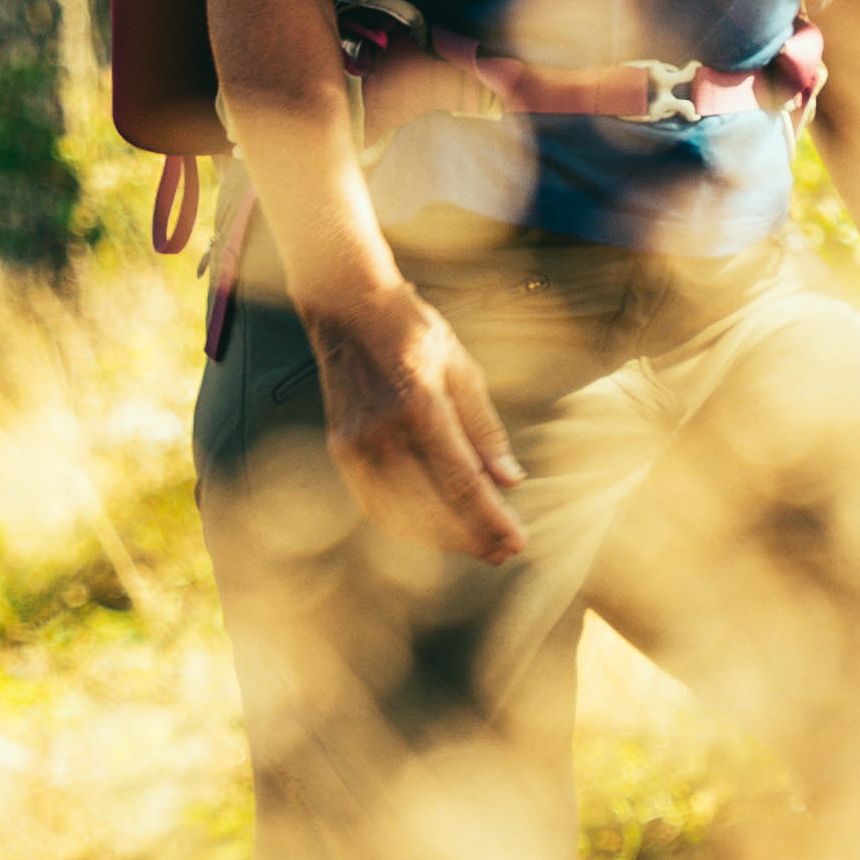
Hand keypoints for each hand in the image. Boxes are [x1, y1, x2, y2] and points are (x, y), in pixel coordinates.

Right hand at [312, 287, 527, 562]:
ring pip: (403, 516)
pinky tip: (433, 530)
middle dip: (472, 537)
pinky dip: (407, 525)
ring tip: (476, 545)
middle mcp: (384, 432)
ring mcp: (357, 445)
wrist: (348, 308)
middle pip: (433, 508)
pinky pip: (376, 505)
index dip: (491, 518)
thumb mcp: (462, 369)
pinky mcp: (342, 450)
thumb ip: (485, 429)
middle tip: (503, 551)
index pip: (461, 481)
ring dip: (442, 538)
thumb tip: (510, 480)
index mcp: (421, 407)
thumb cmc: (412, 331)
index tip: (517, 541)